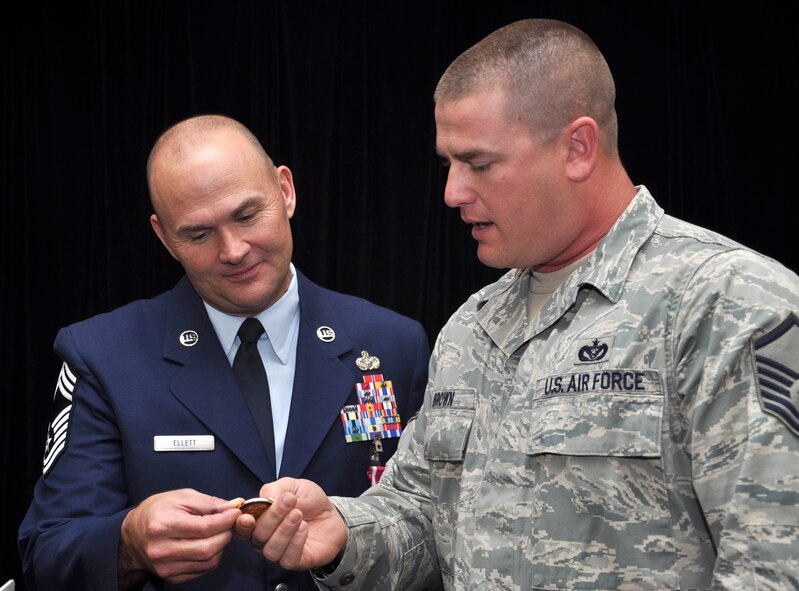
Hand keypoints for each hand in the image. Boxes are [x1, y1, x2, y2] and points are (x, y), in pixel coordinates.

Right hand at [119, 488, 242, 584]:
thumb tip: (235, 506)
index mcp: (162, 526)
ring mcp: (165, 567)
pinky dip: (212, 556)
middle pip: (208, 548)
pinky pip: (203, 569)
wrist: (133, 535)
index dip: (226, 520)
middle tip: (228, 522)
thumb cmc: (157, 511)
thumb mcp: (181, 497)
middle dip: (226, 533)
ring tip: (218, 532)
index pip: (204, 528)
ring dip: (221, 546)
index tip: (235, 512)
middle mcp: (161, 550)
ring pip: (208, 561)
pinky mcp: (171, 577)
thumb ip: (210, 503)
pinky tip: (208, 543)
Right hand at [235, 477, 346, 570]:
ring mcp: (279, 552)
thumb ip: (274, 489)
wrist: (332, 513)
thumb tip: (265, 499)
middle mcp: (265, 539)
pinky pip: (287, 559)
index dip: (242, 524)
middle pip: (258, 535)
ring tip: (298, 514)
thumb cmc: (309, 500)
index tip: (249, 517)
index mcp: (259, 520)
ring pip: (270, 550)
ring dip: (284, 530)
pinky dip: (295, 542)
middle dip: (273, 517)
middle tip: (290, 502)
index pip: (242, 527)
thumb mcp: (292, 486)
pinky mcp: (295, 561)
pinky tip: (304, 527)